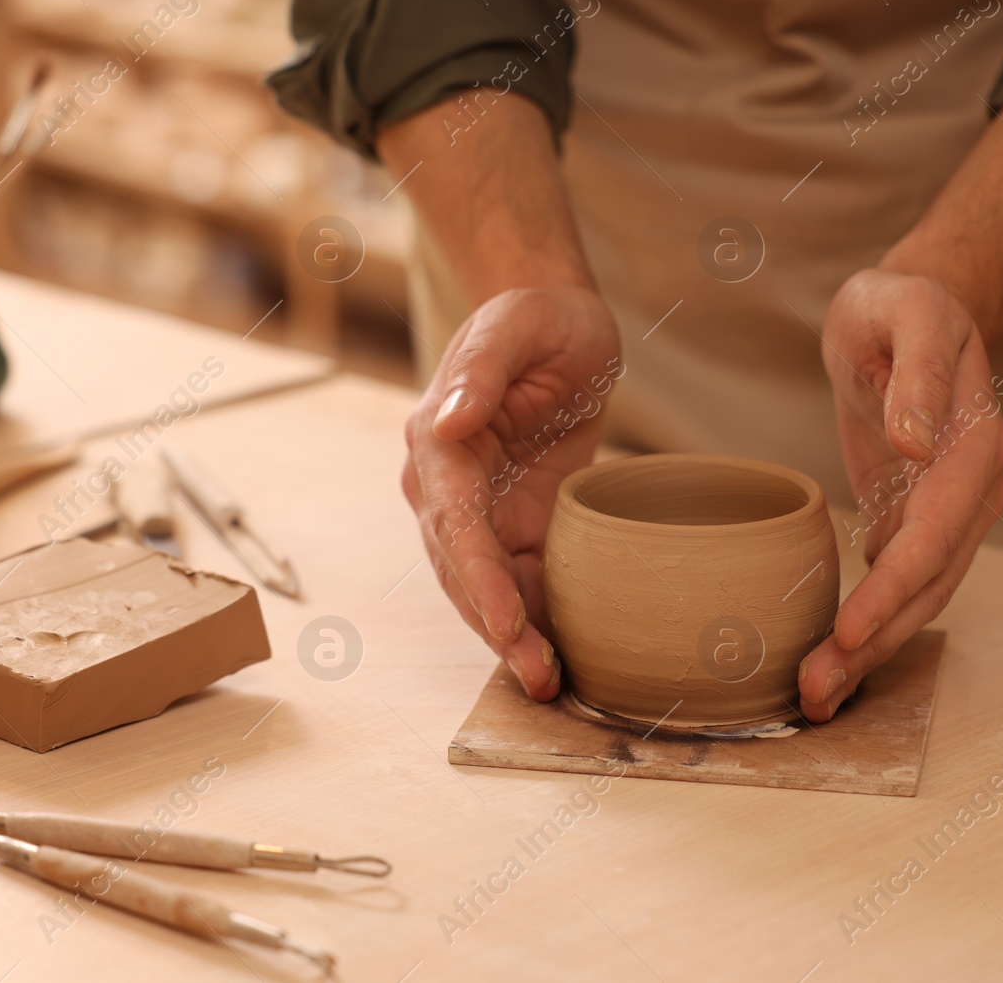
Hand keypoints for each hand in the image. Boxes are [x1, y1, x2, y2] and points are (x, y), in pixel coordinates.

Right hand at [401, 286, 621, 699]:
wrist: (559, 326)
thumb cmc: (536, 318)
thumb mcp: (516, 326)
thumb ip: (480, 370)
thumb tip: (443, 421)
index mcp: (439, 443)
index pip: (454, 523)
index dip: (479, 578)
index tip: (506, 624)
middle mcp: (444, 487)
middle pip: (464, 571)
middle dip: (496, 629)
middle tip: (539, 677)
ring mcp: (477, 511)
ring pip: (485, 589)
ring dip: (512, 639)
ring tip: (550, 684)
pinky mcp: (514, 524)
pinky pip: (518, 581)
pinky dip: (535, 620)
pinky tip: (564, 655)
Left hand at [799, 269, 1002, 721]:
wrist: (914, 307)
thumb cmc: (903, 304)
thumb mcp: (907, 312)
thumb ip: (919, 371)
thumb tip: (918, 443)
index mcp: (972, 447)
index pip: (935, 535)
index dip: (894, 588)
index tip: (850, 631)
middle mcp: (971, 492)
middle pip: (928, 584)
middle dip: (875, 643)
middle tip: (815, 690)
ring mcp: (949, 512)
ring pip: (916, 597)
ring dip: (870, 651)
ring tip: (815, 694)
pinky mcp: (917, 519)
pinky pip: (898, 583)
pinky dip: (868, 624)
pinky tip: (829, 658)